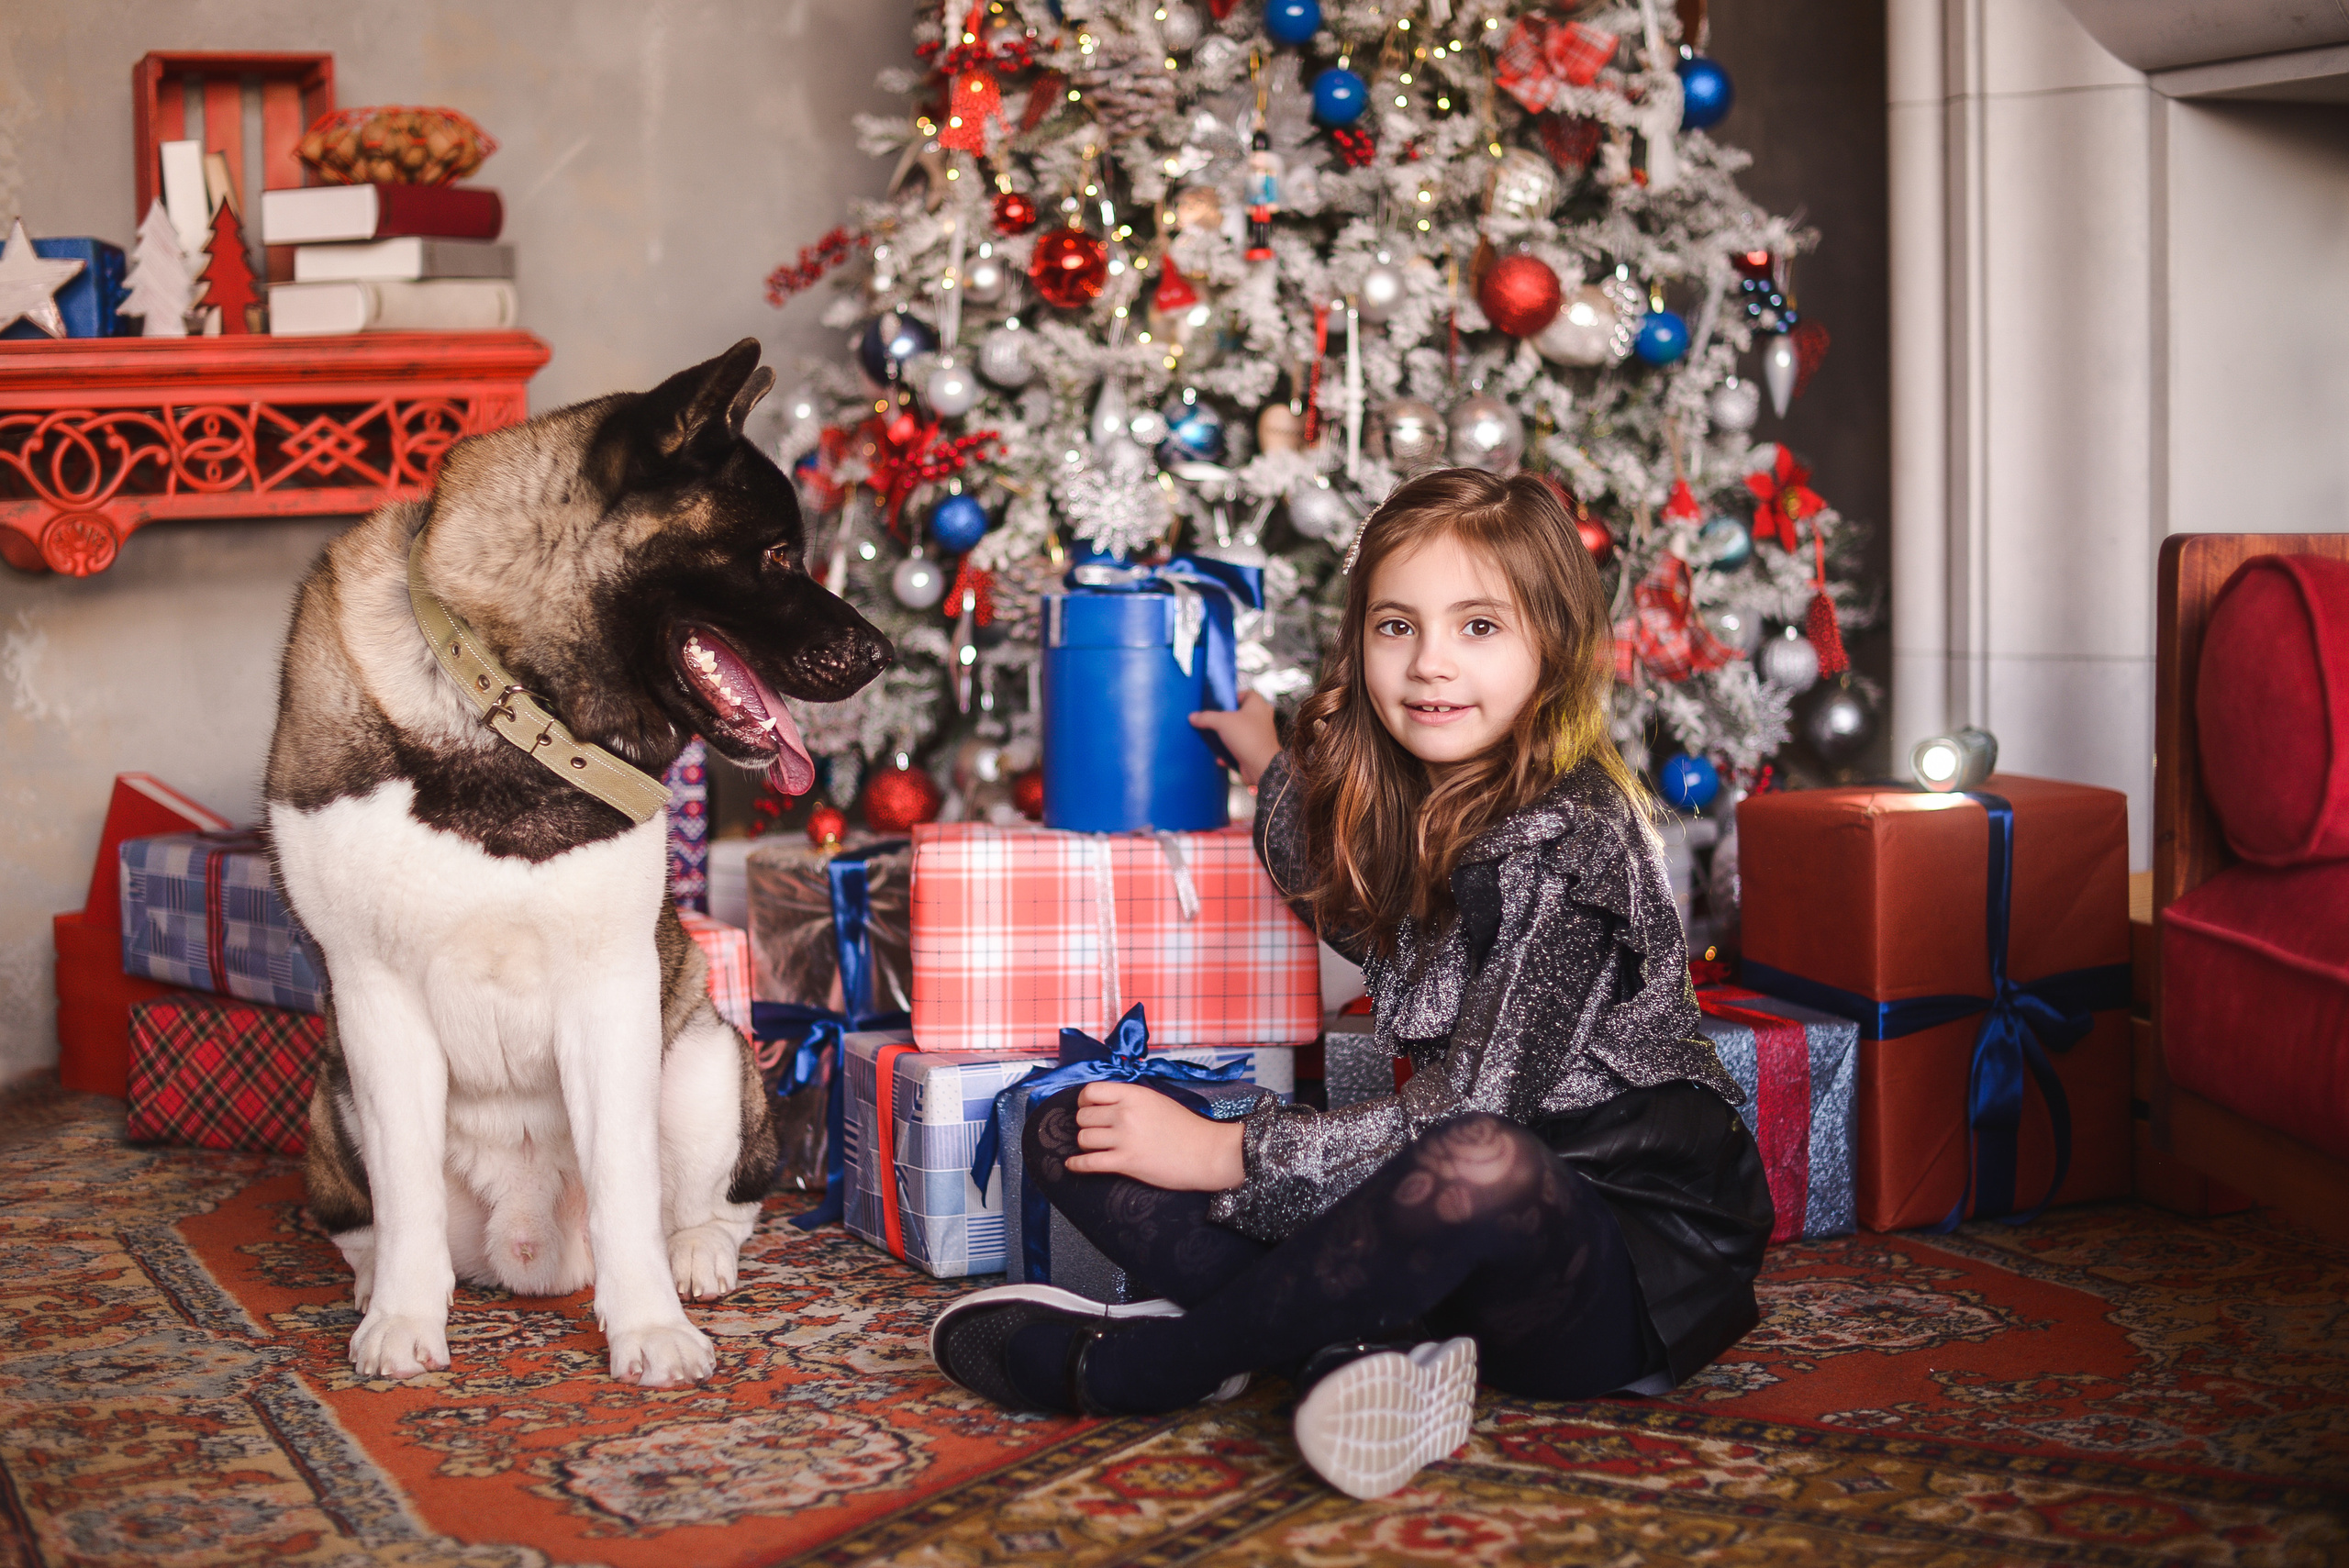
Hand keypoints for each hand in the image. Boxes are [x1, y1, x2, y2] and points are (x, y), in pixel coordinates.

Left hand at [1062, 1081, 1246, 1190]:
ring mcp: (1125, 1138)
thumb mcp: (1157, 1100)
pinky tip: (1073, 1165)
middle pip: (1083, 1117)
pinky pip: (1089, 1163)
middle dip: (1086, 1124)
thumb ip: (1131, 1099)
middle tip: (1095, 1131)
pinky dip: (1077, 1165)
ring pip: (1084, 1139)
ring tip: (1094, 1147)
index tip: (1088, 1109)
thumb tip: (1105, 1103)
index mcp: (1133, 1095)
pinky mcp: (1126, 1163)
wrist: (1207, 1152)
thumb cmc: (1186, 1127)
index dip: (1084, 1101)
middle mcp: (1125, 1113)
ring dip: (1086, 1144)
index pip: (1090, 1091)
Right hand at [1190, 691, 1280, 787]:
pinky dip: (1229, 753)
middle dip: (1225, 719)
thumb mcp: (1222, 722)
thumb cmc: (1248, 738)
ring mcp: (1259, 735)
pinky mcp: (1254, 750)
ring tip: (1213, 739)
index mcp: (1258, 705)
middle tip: (1213, 720)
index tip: (1220, 703)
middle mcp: (1261, 718)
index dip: (1233, 696)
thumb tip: (1193, 717)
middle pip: (1240, 714)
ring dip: (1225, 737)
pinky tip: (1220, 757)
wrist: (1261, 766)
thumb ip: (1206, 717)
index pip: (1247, 693)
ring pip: (1238, 732)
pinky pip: (1238, 749)